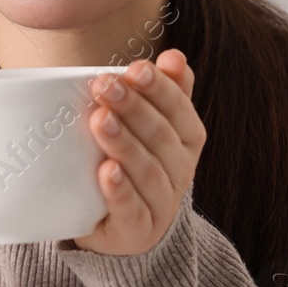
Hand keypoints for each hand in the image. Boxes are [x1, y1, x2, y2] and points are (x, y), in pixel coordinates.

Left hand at [71, 49, 205, 255]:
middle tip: (104, 85)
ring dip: (124, 144)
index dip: (159, 88)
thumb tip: (173, 56)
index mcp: (187, 139)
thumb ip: (163, 92)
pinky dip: (119, 190)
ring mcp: (162, 203)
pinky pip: (132, 210)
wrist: (125, 227)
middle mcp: (181, 170)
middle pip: (160, 136)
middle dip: (133, 108)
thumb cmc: (135, 164)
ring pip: (147, 171)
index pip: (179, 109)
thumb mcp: (151, 127)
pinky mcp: (138, 230)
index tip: (134, 68)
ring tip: (100, 120)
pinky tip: (106, 171)